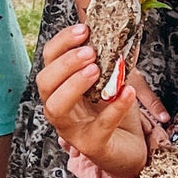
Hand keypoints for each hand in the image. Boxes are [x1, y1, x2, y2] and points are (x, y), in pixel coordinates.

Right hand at [36, 23, 149, 177]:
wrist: (131, 148)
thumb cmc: (115, 111)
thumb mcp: (111, 81)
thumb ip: (108, 61)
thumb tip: (116, 32)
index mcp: (60, 87)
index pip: (49, 60)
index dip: (62, 42)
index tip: (84, 29)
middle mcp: (59, 107)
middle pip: (45, 83)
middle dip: (65, 64)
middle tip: (90, 52)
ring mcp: (72, 129)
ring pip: (57, 107)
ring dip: (74, 84)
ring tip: (96, 70)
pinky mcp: (92, 145)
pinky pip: (100, 126)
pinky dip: (114, 107)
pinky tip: (127, 92)